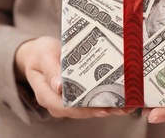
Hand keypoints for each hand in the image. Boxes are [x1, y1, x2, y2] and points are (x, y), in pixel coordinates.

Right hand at [15, 36, 134, 118]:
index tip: (104, 108)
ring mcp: (65, 102)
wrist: (38, 53)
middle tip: (123, 107)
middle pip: (81, 111)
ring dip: (107, 108)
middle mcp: (56, 103)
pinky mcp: (74, 97)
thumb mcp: (44, 55)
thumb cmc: (40, 53)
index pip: (67, 107)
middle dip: (103, 110)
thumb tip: (60, 87)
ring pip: (87, 109)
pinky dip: (104, 101)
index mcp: (46, 94)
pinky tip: (119, 99)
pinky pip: (89, 102)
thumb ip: (51, 69)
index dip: (86, 109)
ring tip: (126, 105)